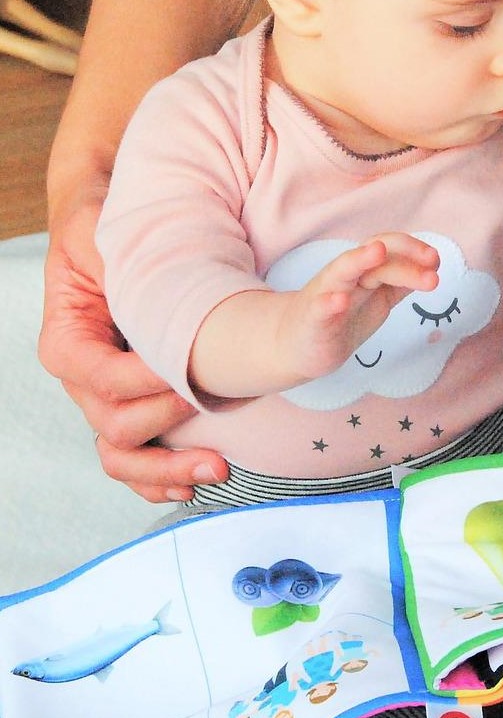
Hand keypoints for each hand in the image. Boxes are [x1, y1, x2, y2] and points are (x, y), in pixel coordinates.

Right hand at [39, 190, 227, 501]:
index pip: (101, 377)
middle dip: (167, 430)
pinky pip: (139, 458)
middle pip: (114, 426)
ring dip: (167, 469)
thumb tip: (139, 281)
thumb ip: (112, 262)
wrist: (115, 238)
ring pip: (123, 454)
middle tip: (216, 419)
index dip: (145, 381)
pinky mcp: (137, 409)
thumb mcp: (99, 234)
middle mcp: (85, 380)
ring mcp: (110, 401)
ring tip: (217, 469)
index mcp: (68, 342)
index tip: (188, 371)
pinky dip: (162, 479)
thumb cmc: (106, 233)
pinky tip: (196, 484)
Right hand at [287, 233, 442, 378]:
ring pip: (341, 271)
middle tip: (431, 262)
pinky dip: (329, 302)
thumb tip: (432, 269)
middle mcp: (346, 276)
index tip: (436, 260)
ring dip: (359, 259)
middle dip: (403, 257)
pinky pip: (319, 308)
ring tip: (377, 252)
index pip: (390, 249)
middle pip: (374, 257)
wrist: (299, 345)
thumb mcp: (378, 298)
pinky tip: (341, 300)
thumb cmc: (343, 318)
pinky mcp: (313, 319)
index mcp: (364, 271)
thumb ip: (401, 283)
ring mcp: (326, 295)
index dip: (413, 250)